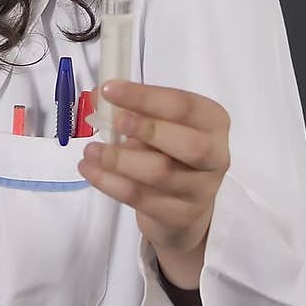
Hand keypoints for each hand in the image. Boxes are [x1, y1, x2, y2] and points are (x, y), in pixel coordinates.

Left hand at [76, 80, 230, 257]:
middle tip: (111, 122)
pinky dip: (109, 182)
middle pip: (189, 145)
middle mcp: (215, 156)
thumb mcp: (158, 125)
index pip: (183, 106)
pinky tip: (90, 170)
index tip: (109, 89)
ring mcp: (200, 190)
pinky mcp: (179, 215)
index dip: (145, 97)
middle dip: (148, 129)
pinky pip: (141, 198)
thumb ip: (132, 108)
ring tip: (90, 151)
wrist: (182, 206)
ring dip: (119, 160)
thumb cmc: (169, 153)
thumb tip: (99, 97)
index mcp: (212, 122)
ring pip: (161, 174)